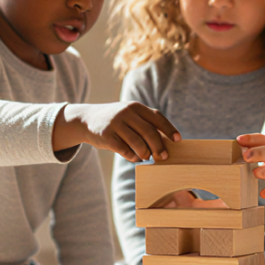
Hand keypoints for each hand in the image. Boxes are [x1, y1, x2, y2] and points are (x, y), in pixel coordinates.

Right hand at [55, 102, 180, 162]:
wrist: (87, 119)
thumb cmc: (116, 120)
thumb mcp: (129, 115)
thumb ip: (145, 124)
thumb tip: (166, 142)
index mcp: (135, 107)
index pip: (157, 117)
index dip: (169, 129)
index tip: (177, 140)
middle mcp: (126, 113)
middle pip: (149, 132)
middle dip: (159, 147)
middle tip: (163, 157)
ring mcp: (115, 124)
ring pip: (138, 143)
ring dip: (145, 153)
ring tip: (146, 157)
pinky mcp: (106, 136)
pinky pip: (124, 150)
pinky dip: (132, 156)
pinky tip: (134, 157)